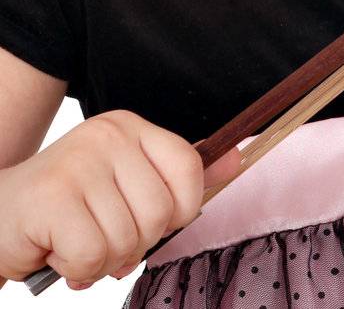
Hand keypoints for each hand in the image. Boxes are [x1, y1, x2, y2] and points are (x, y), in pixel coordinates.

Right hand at [0, 110, 239, 288]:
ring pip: (128, 238)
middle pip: (161, 212)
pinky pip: (94, 254)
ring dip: (103, 260)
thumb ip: (178, 176)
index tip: (150, 220)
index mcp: (130, 128)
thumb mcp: (127, 182)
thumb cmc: (67, 207)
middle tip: (101, 239)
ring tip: (75, 244)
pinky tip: (57, 253)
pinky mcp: (52, 198)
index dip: (178, 209)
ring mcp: (78, 164)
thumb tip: (238, 159)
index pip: (188, 168)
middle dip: (135, 244)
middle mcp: (107, 136)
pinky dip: (78, 269)